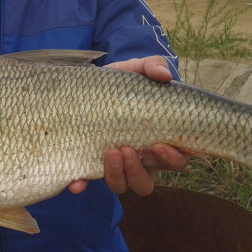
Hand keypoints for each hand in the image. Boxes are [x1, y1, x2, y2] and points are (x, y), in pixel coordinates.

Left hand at [68, 56, 188, 195]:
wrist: (88, 84)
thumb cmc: (121, 82)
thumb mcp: (136, 69)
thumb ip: (152, 66)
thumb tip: (164, 75)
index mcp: (157, 140)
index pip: (175, 161)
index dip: (172, 159)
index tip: (160, 145)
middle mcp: (137, 158)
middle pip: (146, 182)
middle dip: (138, 170)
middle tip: (128, 149)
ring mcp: (113, 164)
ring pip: (121, 185)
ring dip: (117, 175)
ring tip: (109, 152)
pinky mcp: (88, 162)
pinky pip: (87, 182)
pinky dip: (82, 184)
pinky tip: (76, 183)